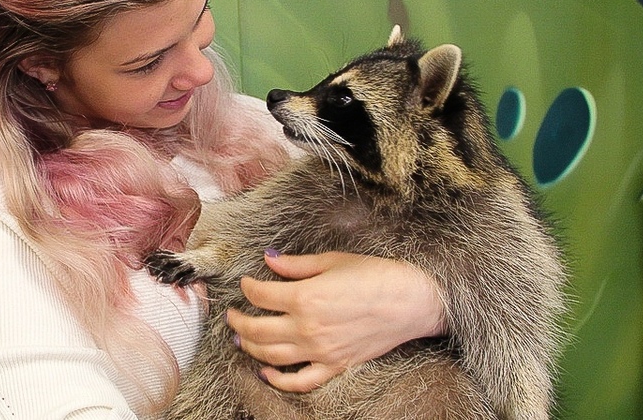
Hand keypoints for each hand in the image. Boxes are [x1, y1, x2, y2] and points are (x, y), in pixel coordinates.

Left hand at [227, 250, 445, 392]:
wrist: (410, 301)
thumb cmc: (375, 275)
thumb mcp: (333, 261)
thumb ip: (296, 265)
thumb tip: (270, 260)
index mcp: (304, 297)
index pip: (260, 294)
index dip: (247, 287)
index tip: (246, 283)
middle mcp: (307, 327)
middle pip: (256, 329)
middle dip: (238, 321)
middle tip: (232, 315)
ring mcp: (320, 350)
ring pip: (270, 356)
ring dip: (250, 347)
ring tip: (241, 339)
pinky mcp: (334, 365)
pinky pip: (300, 381)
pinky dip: (278, 380)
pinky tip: (266, 371)